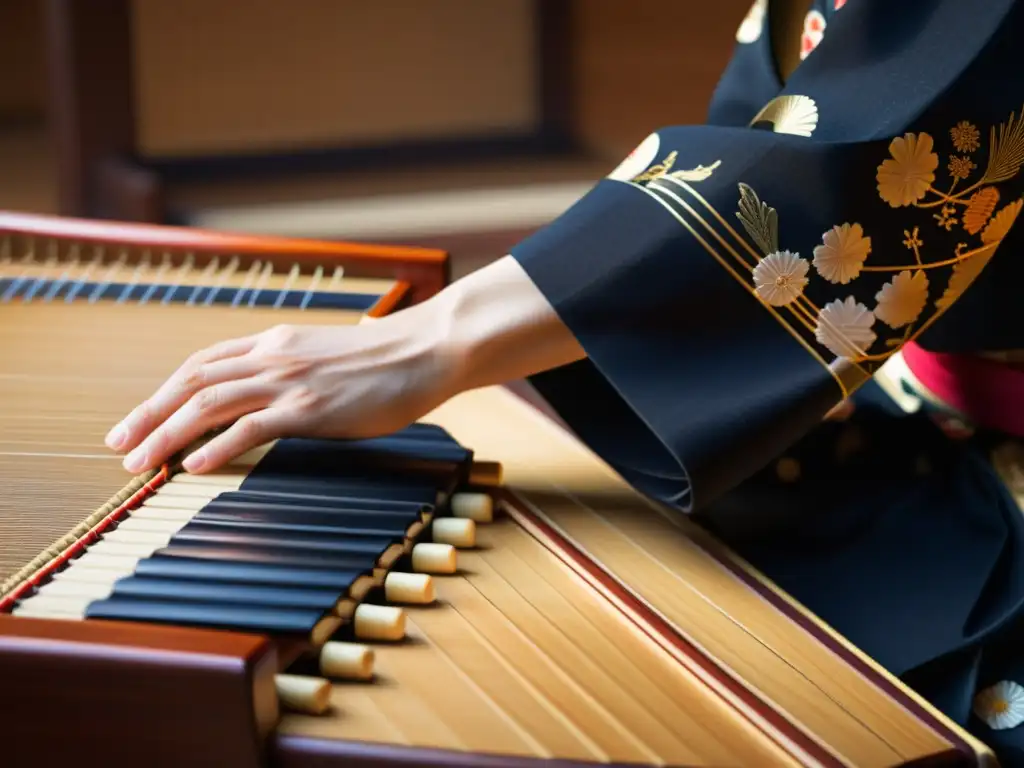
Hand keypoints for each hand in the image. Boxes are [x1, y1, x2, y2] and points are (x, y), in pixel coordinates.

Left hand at [105, 256, 584, 473]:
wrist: (427, 350)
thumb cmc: (387, 359)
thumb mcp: (328, 355)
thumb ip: (295, 368)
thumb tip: (274, 392)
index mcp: (274, 342)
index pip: (202, 365)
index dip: (163, 392)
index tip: (139, 418)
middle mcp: (272, 357)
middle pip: (191, 383)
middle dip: (147, 415)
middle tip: (118, 446)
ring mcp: (290, 380)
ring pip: (209, 405)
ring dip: (166, 435)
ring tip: (140, 464)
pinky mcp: (311, 407)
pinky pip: (251, 427)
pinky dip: (216, 447)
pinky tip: (195, 467)